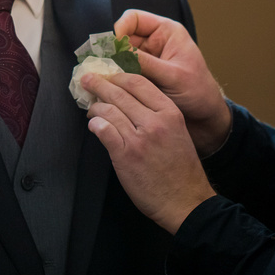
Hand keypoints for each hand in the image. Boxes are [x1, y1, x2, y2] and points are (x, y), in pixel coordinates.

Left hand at [84, 71, 215, 233]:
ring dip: (95, 107)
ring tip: (90, 108)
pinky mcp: (125, 155)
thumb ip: (157, 115)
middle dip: (100, 83)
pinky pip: (104, 130)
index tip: (108, 73)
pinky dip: (95, 125)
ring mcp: (139, 139)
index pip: (139, 82)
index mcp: (170, 113)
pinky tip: (93, 125)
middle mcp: (155, 122)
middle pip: (120, 93)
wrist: (186, 201)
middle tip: (88, 79)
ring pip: (109, 110)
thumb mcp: (177, 132)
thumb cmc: (181, 169)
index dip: (119, 75)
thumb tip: (129, 101)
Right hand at [115, 10, 231, 155]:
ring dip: (111, 67)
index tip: (113, 48)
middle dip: (111, 52)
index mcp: (166, 32)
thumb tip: (115, 54)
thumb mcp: (172, 76)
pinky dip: (115, 79)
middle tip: (102, 68)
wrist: (205, 118)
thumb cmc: (198, 92)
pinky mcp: (141, 76)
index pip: (133, 19)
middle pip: (122, 38)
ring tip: (104, 81)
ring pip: (119, 56)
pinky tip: (109, 89)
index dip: (120, 29)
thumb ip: (144, 63)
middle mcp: (154, 43)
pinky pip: (122, 72)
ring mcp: (146, 60)